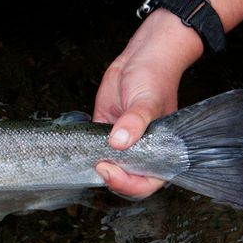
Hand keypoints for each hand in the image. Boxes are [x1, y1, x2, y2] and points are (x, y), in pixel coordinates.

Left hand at [92, 9, 203, 198]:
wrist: (140, 57)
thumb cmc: (155, 77)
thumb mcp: (146, 100)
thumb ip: (134, 122)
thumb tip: (119, 142)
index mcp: (162, 151)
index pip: (146, 184)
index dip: (128, 184)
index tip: (110, 170)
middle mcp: (142, 152)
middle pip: (126, 182)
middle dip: (111, 179)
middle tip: (99, 163)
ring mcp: (123, 144)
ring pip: (109, 169)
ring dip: (97, 168)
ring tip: (90, 156)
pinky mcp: (106, 133)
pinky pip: (95, 151)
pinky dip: (87, 154)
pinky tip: (81, 148)